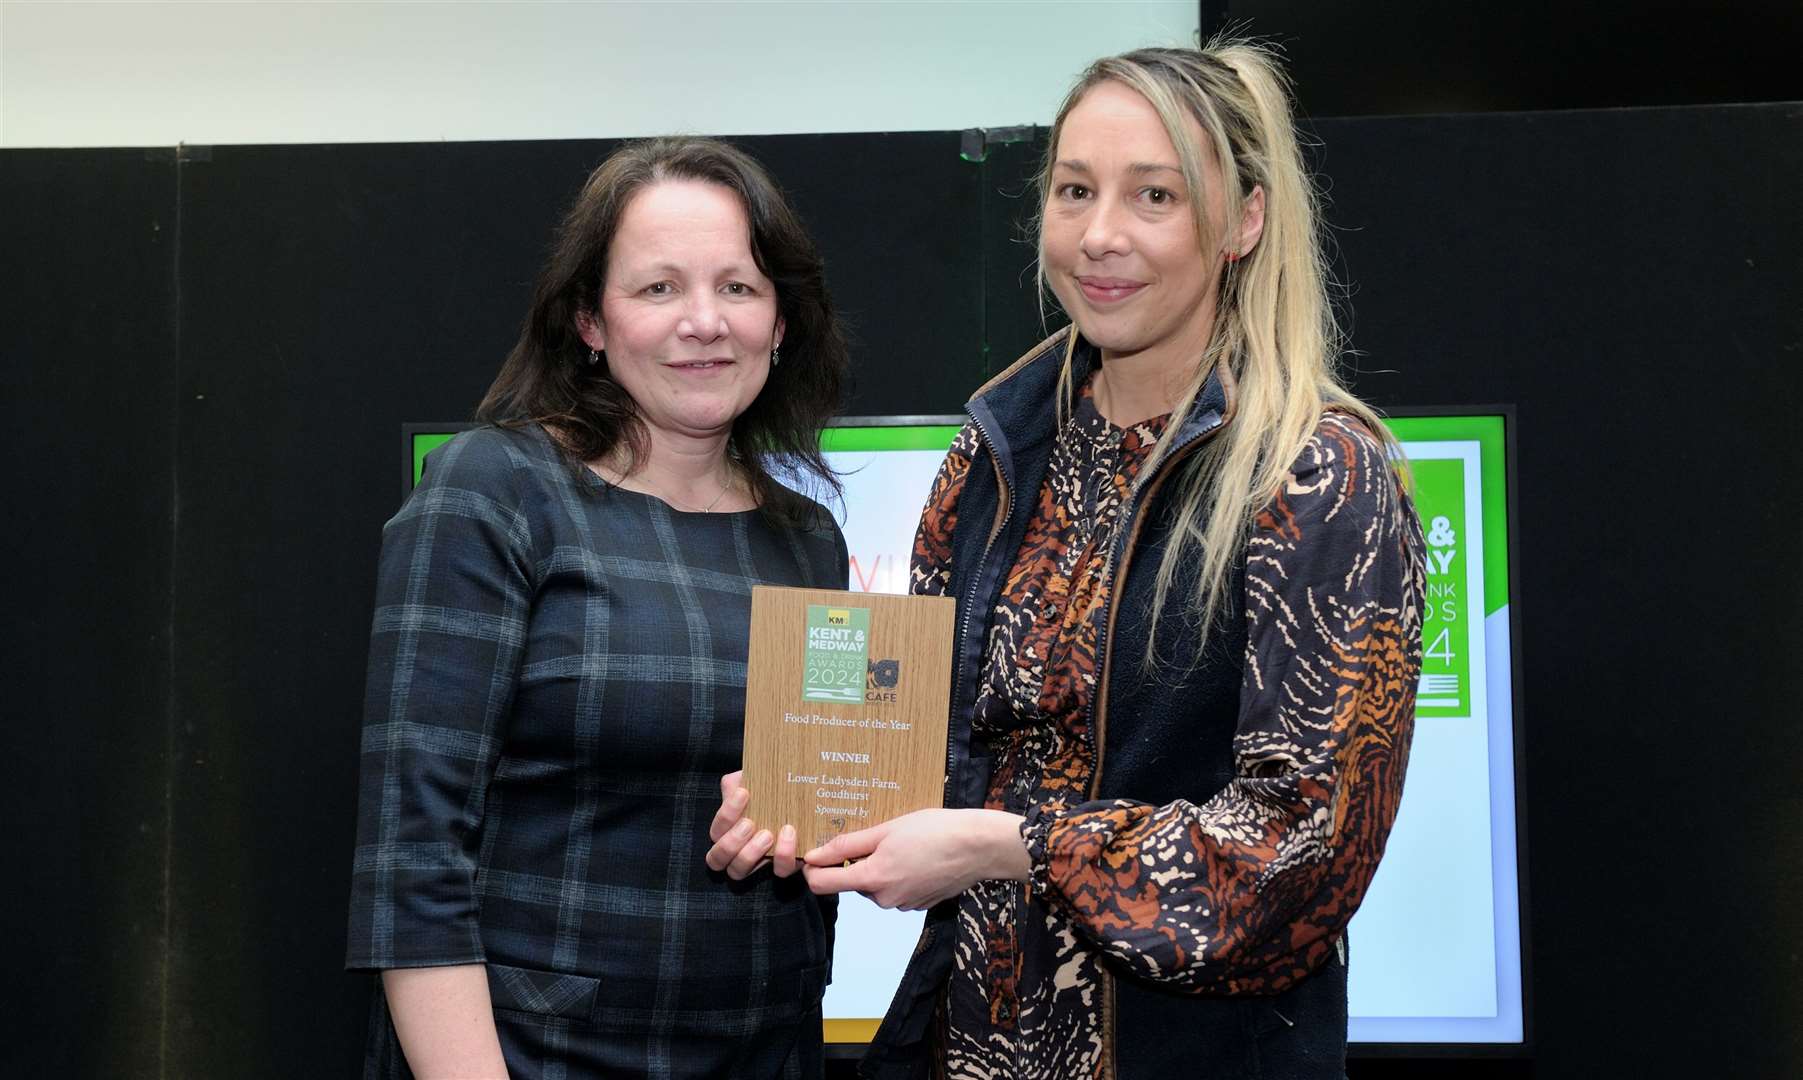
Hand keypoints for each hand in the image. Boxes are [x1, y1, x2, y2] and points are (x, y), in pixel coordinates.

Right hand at [703, 770, 799, 878]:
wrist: (797, 798)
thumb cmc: (768, 792)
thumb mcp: (752, 781)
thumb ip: (738, 781)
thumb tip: (735, 783)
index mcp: (726, 831)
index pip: (716, 831)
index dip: (726, 815)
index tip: (744, 794)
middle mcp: (736, 850)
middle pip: (716, 859)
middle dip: (730, 842)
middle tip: (749, 824)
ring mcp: (757, 861)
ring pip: (738, 871)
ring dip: (750, 854)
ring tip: (767, 834)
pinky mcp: (783, 864)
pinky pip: (779, 870)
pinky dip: (783, 856)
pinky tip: (789, 835)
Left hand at [800, 808, 1029, 910]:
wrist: (978, 846)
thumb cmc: (935, 831)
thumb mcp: (886, 829)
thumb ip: (847, 844)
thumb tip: (814, 856)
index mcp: (873, 878)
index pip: (823, 885)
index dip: (814, 868)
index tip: (817, 853)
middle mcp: (885, 898)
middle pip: (853, 882)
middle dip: (858, 862)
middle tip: (880, 836)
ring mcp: (904, 904)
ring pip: (876, 886)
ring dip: (881, 867)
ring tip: (904, 844)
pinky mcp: (920, 904)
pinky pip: (897, 890)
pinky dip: (900, 874)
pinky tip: (918, 856)